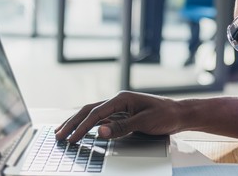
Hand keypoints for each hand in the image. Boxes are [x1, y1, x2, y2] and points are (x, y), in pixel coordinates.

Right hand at [54, 91, 181, 142]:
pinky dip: (89, 126)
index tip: (71, 138)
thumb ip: (121, 128)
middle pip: (89, 111)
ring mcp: (119, 108)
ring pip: (93, 114)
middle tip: (59, 135)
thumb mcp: (144, 122)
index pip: (95, 113)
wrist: (179, 114)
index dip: (81, 127)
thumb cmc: (165, 115)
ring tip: (63, 132)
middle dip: (72, 123)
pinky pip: (101, 120)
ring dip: (77, 123)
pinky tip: (81, 131)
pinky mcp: (122, 115)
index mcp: (121, 98)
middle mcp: (118, 101)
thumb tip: (99, 131)